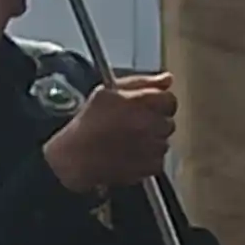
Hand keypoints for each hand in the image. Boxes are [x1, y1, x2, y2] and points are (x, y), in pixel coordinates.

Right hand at [42, 74, 178, 194]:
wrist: (75, 158)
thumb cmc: (87, 124)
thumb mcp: (106, 93)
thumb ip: (141, 82)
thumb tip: (167, 79)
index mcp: (140, 101)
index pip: (169, 99)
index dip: (159, 104)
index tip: (148, 109)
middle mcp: (150, 123)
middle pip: (168, 121)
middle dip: (154, 123)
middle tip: (133, 127)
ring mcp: (152, 146)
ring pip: (164, 141)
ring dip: (152, 141)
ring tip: (127, 142)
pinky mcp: (151, 166)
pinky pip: (159, 160)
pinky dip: (148, 160)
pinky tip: (129, 155)